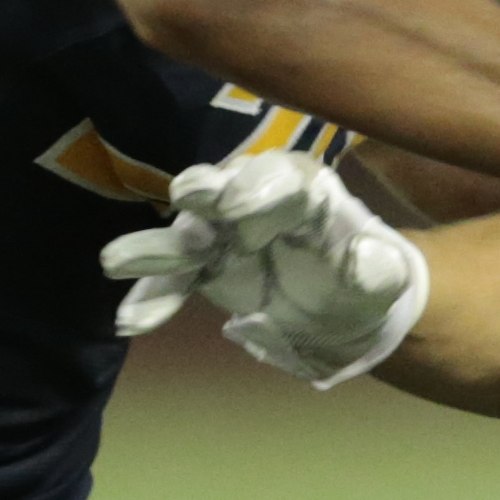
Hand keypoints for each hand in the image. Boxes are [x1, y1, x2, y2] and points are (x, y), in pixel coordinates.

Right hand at [103, 154, 429, 385]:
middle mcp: (258, 203)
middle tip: (187, 198)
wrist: (343, 309)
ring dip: (153, 247)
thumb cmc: (367, 281)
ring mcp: (224, 235)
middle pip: (226, 189)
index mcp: (307, 193)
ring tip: (115, 262)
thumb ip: (377, 268)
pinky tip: (129, 322)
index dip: (262, 186)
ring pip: (185, 234)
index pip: (285, 177)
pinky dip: (153, 301)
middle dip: (206, 192)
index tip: (239, 204)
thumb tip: (365, 256)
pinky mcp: (204, 269)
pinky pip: (174, 284)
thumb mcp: (384, 278)